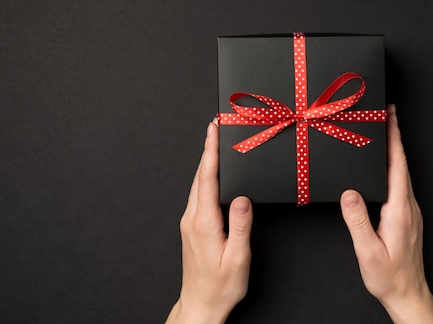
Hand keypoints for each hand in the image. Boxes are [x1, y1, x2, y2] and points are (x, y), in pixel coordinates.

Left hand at [166, 119, 252, 323]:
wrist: (200, 305)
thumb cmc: (221, 286)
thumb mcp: (238, 258)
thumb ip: (240, 226)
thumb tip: (243, 198)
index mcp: (204, 222)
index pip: (207, 177)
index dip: (211, 150)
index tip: (213, 129)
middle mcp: (192, 218)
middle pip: (199, 175)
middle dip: (208, 148)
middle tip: (216, 127)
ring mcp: (189, 223)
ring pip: (197, 184)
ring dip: (206, 162)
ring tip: (215, 144)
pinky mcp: (191, 228)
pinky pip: (197, 195)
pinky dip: (205, 177)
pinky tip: (212, 175)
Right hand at [340, 105, 432, 323]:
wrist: (408, 293)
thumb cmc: (389, 276)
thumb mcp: (368, 251)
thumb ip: (358, 221)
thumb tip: (349, 193)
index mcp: (399, 210)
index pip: (397, 166)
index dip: (394, 139)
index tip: (390, 117)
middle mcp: (409, 207)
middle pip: (401, 164)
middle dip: (394, 137)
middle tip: (386, 115)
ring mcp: (410, 211)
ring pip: (402, 174)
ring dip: (394, 151)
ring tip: (384, 134)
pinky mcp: (408, 217)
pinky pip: (400, 185)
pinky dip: (393, 168)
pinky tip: (385, 167)